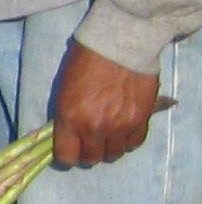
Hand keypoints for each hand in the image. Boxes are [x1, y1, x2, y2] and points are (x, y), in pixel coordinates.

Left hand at [51, 41, 161, 166]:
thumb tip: (67, 134)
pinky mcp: (141, 120)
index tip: (68, 148)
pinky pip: (134, 143)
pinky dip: (127, 140)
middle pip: (91, 159)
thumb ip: (65, 116)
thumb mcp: (63, 89)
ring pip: (114, 154)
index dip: (66, 155)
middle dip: (87, 152)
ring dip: (108, 146)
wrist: (119, 44)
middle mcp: (95, 127)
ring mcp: (121, 126)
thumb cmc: (85, 60)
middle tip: (87, 139)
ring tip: (106, 133)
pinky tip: (122, 128)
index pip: (66, 157)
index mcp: (70, 117)